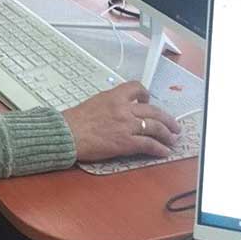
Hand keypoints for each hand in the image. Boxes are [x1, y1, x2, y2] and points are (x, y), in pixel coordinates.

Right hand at [62, 81, 180, 161]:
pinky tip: (163, 151)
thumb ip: (108, 104)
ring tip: (172, 139)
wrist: (67, 134)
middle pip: (153, 111)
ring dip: (167, 134)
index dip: (145, 94)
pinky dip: (159, 148)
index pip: (136, 88)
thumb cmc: (74, 121)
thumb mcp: (93, 103)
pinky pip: (149, 144)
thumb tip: (116, 109)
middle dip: (167, 119)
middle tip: (173, 125)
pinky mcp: (126, 142)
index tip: (148, 99)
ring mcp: (126, 126)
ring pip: (156, 127)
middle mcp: (123, 109)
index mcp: (113, 97)